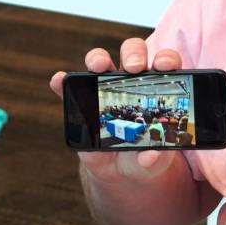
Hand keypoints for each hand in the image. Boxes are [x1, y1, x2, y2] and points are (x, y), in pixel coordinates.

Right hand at [49, 38, 186, 179]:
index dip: (166, 59)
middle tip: (134, 68)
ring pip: (100, 60)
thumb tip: (150, 156)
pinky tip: (59, 81)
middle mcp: (130, 82)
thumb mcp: (153, 160)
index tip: (163, 66)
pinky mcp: (81, 102)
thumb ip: (155, 158)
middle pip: (132, 53)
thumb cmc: (142, 156)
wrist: (119, 171)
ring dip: (98, 58)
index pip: (163, 63)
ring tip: (97, 66)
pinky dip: (62, 81)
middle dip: (133, 54)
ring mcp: (103, 88)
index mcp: (154, 89)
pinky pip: (69, 86)